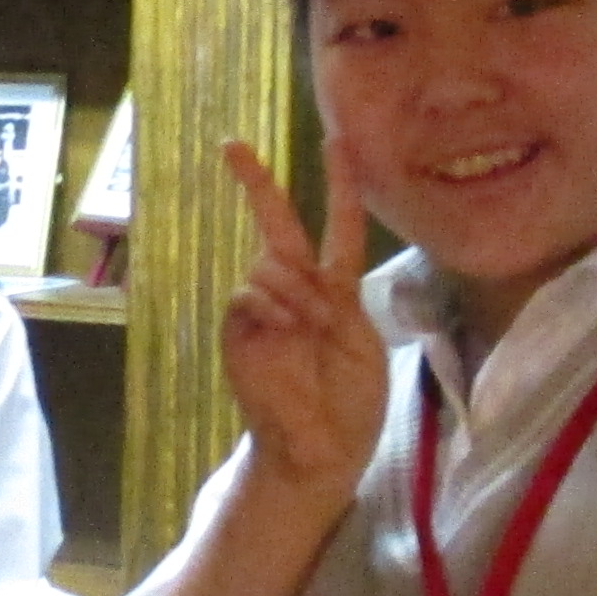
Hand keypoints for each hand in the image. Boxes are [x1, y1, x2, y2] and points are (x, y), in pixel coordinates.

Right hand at [219, 139, 389, 504]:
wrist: (321, 453)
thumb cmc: (350, 407)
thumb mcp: (364, 349)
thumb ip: (339, 305)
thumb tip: (302, 278)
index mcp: (337, 293)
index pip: (340, 229)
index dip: (339, 187)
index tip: (336, 143)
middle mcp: (298, 293)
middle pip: (279, 226)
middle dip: (256, 183)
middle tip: (232, 145)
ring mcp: (266, 312)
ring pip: (269, 262)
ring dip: (294, 285)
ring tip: (311, 324)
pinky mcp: (240, 333)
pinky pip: (247, 294)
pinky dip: (269, 301)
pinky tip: (285, 324)